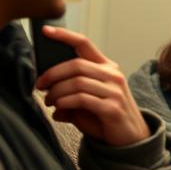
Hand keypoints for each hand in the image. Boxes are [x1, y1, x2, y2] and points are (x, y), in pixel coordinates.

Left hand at [35, 27, 148, 145]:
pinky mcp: (112, 108)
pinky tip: (59, 107)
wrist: (130, 139)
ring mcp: (115, 91)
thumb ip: (70, 92)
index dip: (64, 35)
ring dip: (56, 91)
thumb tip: (48, 92)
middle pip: (76, 64)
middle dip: (52, 74)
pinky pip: (82, 99)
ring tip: (49, 101)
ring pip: (77, 82)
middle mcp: (113, 76)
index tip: (46, 30)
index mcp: (107, 68)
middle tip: (40, 85)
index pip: (85, 44)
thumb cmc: (106, 117)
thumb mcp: (88, 100)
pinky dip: (65, 102)